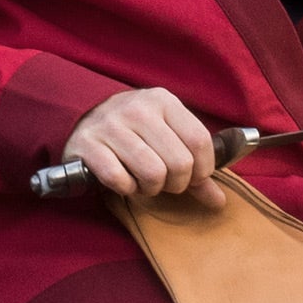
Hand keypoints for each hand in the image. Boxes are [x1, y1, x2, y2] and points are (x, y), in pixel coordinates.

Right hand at [66, 89, 225, 209]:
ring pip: (152, 173)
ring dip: (150, 188)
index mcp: (163, 100)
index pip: (200, 141)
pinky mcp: (87, 144)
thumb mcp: (167, 138)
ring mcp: (110, 124)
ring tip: (143, 182)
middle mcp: (138, 108)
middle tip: (163, 182)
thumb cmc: (135, 133)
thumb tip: (219, 202)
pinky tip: (123, 180)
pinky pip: (119, 179)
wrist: (84, 121)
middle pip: (179, 162)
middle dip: (175, 183)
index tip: (192, 177)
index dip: (202, 170)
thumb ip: (195, 168)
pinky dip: (126, 188)